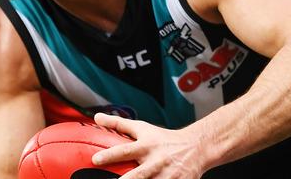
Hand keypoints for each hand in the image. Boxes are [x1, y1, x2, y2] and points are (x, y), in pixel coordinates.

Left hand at [92, 113, 206, 178]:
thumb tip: (96, 117)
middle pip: (138, 175)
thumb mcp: (142, 128)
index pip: (125, 150)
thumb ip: (118, 124)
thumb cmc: (163, 139)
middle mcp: (156, 161)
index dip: (110, 155)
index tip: (95, 160)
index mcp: (146, 146)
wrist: (195, 147)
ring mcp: (167, 176)